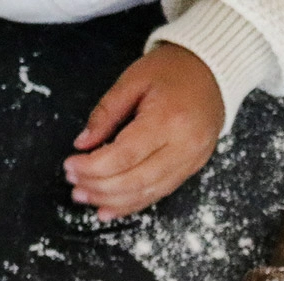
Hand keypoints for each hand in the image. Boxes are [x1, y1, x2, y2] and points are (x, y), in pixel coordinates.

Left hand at [63, 43, 224, 220]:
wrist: (214, 69)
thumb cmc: (172, 70)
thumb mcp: (132, 81)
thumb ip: (105, 113)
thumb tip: (82, 144)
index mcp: (168, 119)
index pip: (123, 155)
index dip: (92, 166)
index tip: (70, 165)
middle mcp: (185, 145)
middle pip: (135, 179)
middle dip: (98, 187)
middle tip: (73, 185)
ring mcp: (192, 159)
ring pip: (147, 192)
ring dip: (112, 200)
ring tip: (85, 197)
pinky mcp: (194, 167)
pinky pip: (160, 192)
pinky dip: (133, 203)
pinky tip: (109, 208)